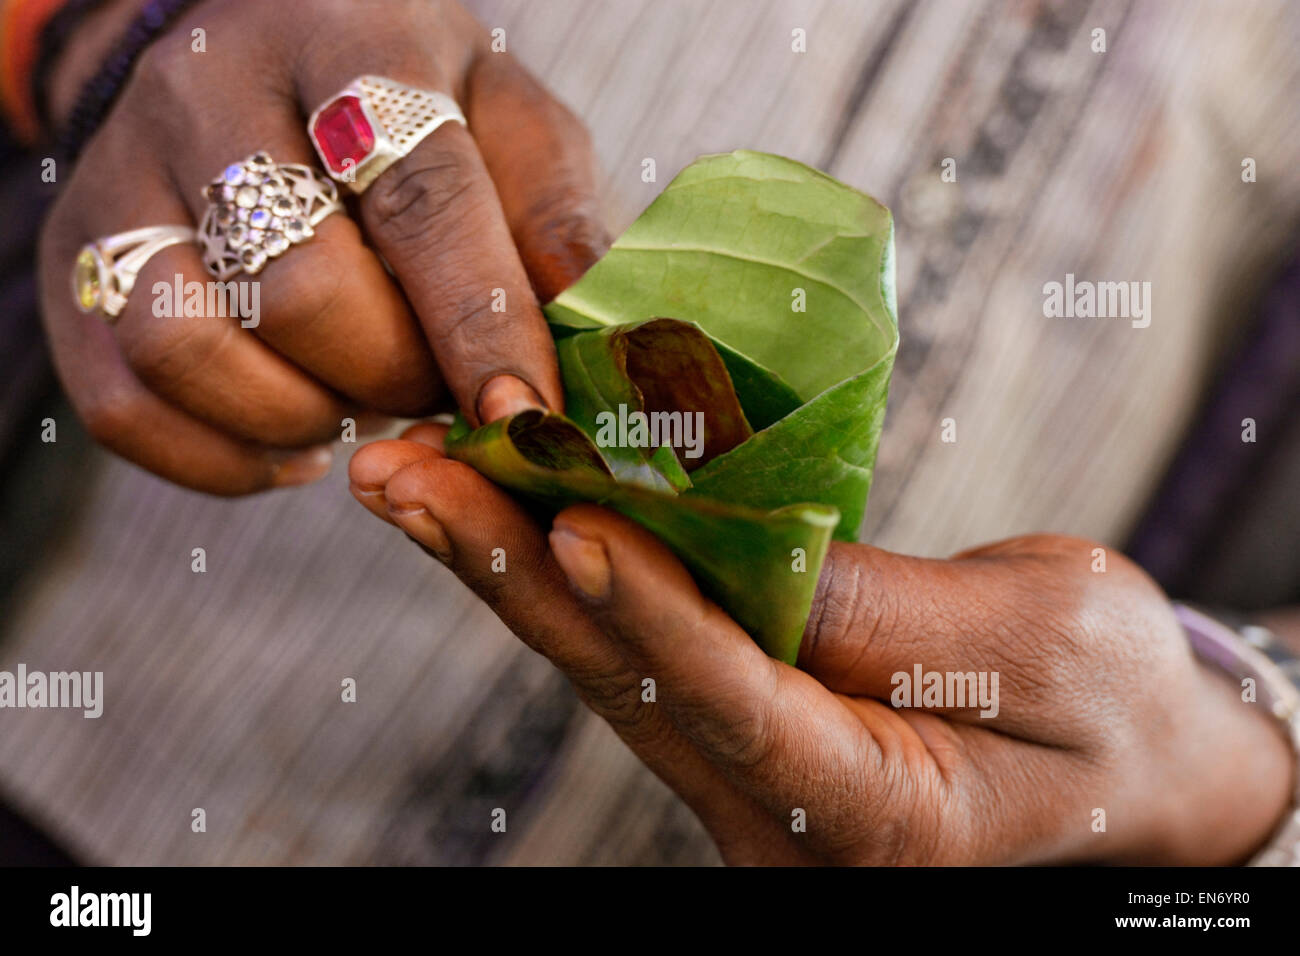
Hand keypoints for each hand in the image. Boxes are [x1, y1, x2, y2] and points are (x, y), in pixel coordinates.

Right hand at [39, 0, 605, 492]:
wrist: (254, 61)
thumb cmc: (412, 107)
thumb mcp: (504, 120)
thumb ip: (553, 215)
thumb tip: (599, 337)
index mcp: (351, 38)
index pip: (420, 197)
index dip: (477, 323)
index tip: (522, 417)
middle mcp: (212, 92)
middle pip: (303, 291)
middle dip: (392, 375)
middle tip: (434, 383)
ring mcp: (121, 176)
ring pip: (192, 351)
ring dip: (302, 417)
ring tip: (358, 400)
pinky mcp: (72, 262)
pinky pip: (126, 408)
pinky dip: (223, 456)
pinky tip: (292, 436)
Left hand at [349, 425, 1295, 864]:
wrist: (1136, 771)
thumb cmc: (1115, 710)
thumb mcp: (1048, 644)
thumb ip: (893, 612)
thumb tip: (746, 541)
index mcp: (875, 809)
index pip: (738, 703)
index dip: (652, 611)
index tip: (570, 520)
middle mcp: (780, 808)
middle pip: (624, 681)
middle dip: (511, 568)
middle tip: (406, 476)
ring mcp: (745, 778)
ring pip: (607, 663)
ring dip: (509, 562)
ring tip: (416, 472)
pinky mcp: (735, 731)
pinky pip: (638, 649)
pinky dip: (566, 570)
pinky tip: (507, 503)